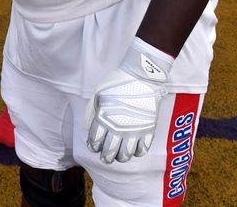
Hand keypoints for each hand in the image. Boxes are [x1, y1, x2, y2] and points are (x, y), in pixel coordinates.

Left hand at [85, 38, 173, 163]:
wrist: (141, 77)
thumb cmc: (117, 83)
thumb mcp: (98, 94)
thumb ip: (91, 112)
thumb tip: (87, 128)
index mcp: (103, 118)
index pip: (95, 140)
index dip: (93, 146)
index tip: (94, 147)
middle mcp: (117, 127)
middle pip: (109, 151)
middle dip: (106, 157)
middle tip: (106, 158)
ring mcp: (134, 130)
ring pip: (126, 154)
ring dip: (121, 158)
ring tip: (119, 156)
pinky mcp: (148, 130)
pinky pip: (142, 149)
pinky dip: (137, 153)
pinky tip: (134, 150)